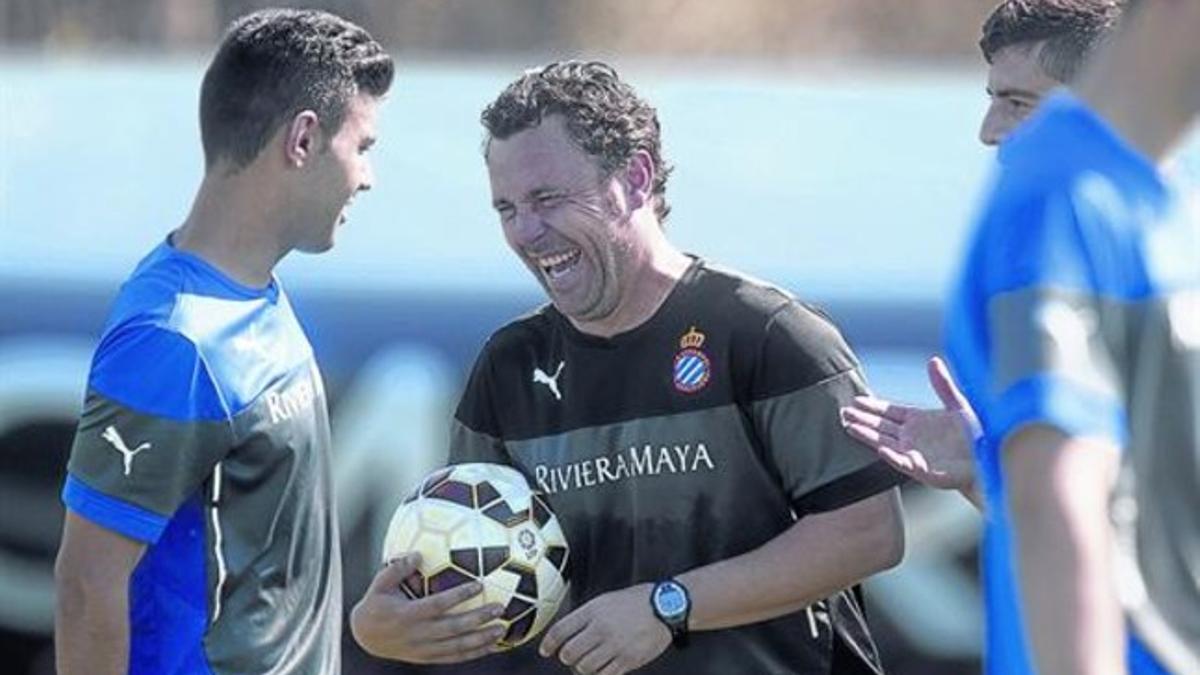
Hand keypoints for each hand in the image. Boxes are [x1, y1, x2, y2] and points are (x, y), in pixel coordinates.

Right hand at [350, 553, 506, 663]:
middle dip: (478, 619)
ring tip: (502, 628)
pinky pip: (454, 657)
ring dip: (481, 639)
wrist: (365, 637)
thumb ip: (397, 568)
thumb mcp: (380, 584)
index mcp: (407, 615)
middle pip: (454, 628)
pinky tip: (492, 646)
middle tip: (499, 607)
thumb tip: (417, 553)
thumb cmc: (376, 603)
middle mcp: (418, 634)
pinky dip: (474, 653)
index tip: (479, 584)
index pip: (438, 605)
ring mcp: (424, 649)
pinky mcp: (427, 657)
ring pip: (457, 647)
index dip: (459, 596)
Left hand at [539, 583, 670, 674]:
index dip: (548, 643)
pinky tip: (602, 668)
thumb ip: (586, 616)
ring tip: (587, 662)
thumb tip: (567, 632)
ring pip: (584, 667)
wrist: (666, 607)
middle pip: (569, 653)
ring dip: (582, 667)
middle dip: (567, 656)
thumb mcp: (606, 600)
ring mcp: (615, 646)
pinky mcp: (628, 660)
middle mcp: (601, 628)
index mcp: (593, 611)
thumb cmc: (636, 601)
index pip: (561, 630)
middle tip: (571, 656)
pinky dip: (599, 674)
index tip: (545, 650)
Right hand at [841, 356, 980, 496]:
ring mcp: (915, 454)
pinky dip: (892, 457)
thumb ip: (943, 385)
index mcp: (919, 421)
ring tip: (849, 427)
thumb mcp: (958, 405)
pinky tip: (880, 449)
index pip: (890, 412)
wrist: (989, 460)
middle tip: (843, 412)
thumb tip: (933, 361)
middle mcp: (912, 437)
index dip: (873, 406)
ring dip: (867, 436)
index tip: (856, 400)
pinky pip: (904, 463)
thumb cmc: (976, 436)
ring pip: (884, 442)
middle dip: (862, 419)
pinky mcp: (923, 470)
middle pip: (881, 426)